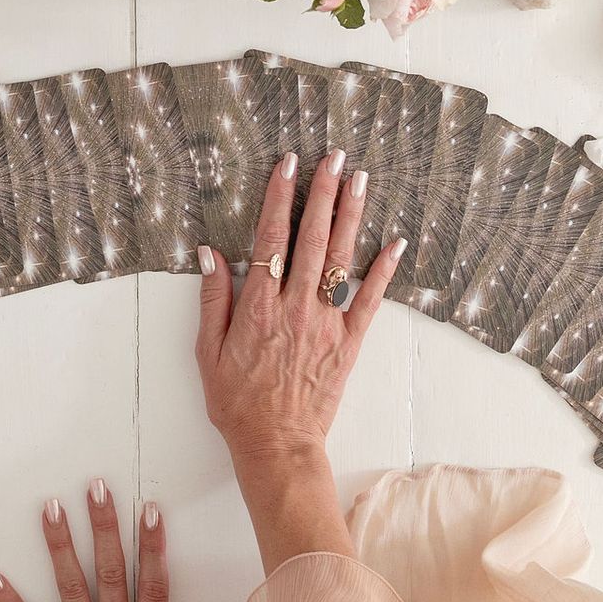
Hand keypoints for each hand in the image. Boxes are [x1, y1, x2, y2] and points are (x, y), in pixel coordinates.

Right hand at [193, 150, 405, 570]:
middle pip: (312, 238)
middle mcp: (295, 307)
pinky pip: (370, 300)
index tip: (288, 165)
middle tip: (334, 157)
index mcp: (259, 307)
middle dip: (323, 193)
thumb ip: (213, 300)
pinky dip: (383, 269)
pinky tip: (394, 242)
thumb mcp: (208, 352)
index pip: (270, 239)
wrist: (276, 444)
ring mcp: (326, 323)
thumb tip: (211, 254)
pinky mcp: (349, 343)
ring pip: (342, 259)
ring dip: (352, 216)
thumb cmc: (237, 402)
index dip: (279, 198)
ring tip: (360, 179)